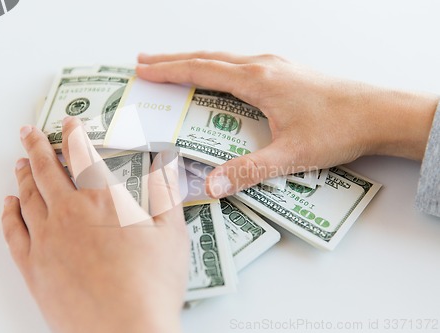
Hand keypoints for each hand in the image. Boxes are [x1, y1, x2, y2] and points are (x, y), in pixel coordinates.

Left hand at [1, 117, 187, 332]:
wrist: (126, 331)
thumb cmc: (153, 284)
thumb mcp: (173, 233)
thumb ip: (167, 193)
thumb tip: (167, 163)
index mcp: (103, 200)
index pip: (82, 154)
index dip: (74, 134)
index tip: (69, 122)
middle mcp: (69, 212)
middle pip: (45, 169)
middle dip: (36, 145)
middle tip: (28, 132)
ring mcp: (47, 239)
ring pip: (28, 196)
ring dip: (23, 174)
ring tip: (19, 162)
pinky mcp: (34, 267)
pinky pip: (13, 231)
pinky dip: (8, 212)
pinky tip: (8, 203)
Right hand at [137, 52, 438, 197]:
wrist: (379, 113)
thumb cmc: (338, 128)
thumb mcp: (290, 156)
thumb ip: (247, 171)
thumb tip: (212, 185)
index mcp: (258, 80)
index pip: (202, 71)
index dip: (169, 71)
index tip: (143, 70)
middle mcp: (263, 66)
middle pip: (208, 58)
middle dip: (173, 60)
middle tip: (145, 61)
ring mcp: (276, 66)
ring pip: (224, 59)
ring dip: (195, 61)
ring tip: (172, 66)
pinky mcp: (286, 73)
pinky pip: (240, 64)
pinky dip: (217, 67)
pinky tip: (217, 76)